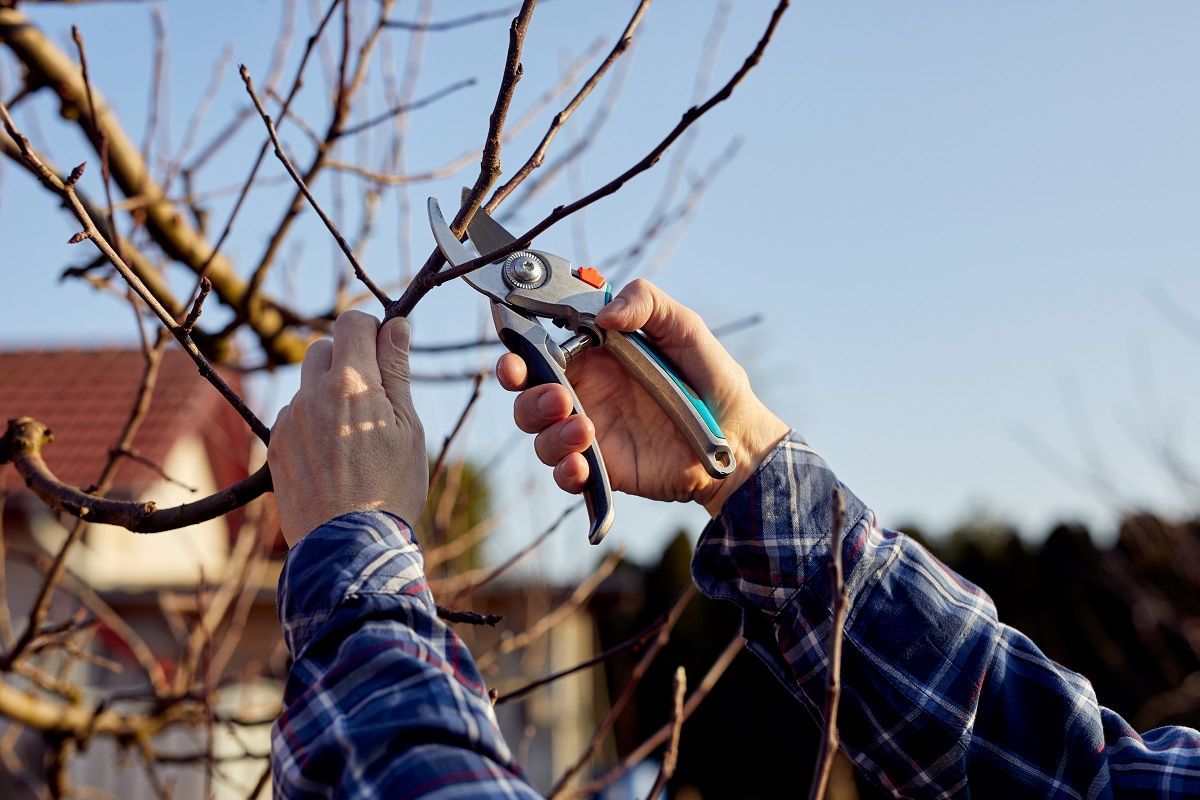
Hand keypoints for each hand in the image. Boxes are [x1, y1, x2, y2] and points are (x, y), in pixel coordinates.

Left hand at [268, 311, 426, 546]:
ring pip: (307, 385)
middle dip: (347, 359)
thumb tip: (396, 326)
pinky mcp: (277, 446)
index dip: (372, 329)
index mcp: (351, 385)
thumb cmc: (390, 488)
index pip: (352, 322)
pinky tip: (334, 456)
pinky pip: (294, 416)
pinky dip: (312, 422)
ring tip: (354, 436)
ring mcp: (289, 421)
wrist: (348, 547)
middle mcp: (311, 395)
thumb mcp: (408, 428)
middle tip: (373, 396)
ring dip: (328, 393)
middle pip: (323, 348)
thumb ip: (397, 371)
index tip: (386, 351)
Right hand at [497, 279, 788, 516]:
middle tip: (553, 395)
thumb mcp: (685, 328)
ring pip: (538, 432)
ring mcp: (588, 430)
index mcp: (593, 353)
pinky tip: (581, 466)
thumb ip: (647, 303)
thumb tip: (605, 312)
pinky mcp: (600, 467)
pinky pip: (564, 472)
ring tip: (584, 429)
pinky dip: (564, 470)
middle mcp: (583, 390)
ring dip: (548, 431)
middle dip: (522, 390)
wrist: (737, 439)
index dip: (516, 343)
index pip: (539, 344)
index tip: (511, 346)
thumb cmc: (711, 379)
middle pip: (526, 390)